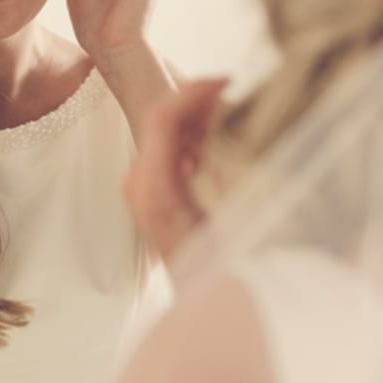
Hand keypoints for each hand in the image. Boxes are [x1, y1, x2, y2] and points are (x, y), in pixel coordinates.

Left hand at [123, 78, 226, 260]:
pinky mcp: (156, 190)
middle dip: (202, 98)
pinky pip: (175, 147)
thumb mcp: (236, 212)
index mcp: (154, 187)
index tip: (230, 80)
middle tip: (240, 90)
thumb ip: (232, 165)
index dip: (195, 91)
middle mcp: (141, 183)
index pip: (164, 117)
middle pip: (165, 119)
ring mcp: (145, 186)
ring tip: (239, 108)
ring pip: (171, 130)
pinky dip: (200, 132)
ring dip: (203, 113)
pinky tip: (228, 133)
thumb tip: (238, 118)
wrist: (208, 302)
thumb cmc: (224, 263)